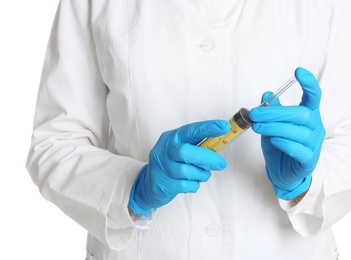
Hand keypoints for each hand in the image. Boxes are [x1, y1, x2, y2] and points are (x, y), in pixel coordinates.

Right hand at [128, 120, 229, 215]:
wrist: (150, 184)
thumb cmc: (172, 163)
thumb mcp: (181, 149)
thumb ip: (198, 145)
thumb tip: (222, 140)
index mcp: (171, 138)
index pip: (190, 130)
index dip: (208, 128)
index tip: (224, 126)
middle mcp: (163, 150)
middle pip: (185, 152)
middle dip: (207, 158)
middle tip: (221, 163)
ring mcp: (161, 168)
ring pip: (187, 171)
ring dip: (201, 174)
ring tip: (202, 174)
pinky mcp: (163, 184)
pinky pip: (185, 186)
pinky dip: (194, 185)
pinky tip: (191, 182)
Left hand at [249, 68, 324, 199]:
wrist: (283, 171)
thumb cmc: (279, 144)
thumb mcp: (272, 126)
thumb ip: (272, 111)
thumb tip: (267, 94)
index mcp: (308, 115)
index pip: (313, 96)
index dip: (308, 84)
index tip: (298, 71)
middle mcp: (314, 127)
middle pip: (301, 114)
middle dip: (275, 113)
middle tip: (255, 114)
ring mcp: (313, 144)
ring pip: (298, 132)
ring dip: (275, 128)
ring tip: (257, 127)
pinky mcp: (308, 160)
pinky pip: (299, 150)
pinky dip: (285, 144)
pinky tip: (274, 140)